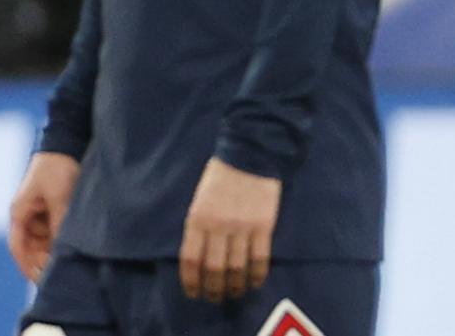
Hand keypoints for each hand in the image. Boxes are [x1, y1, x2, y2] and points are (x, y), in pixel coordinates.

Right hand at [8, 151, 79, 280]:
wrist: (67, 143)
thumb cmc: (57, 169)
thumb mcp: (58, 199)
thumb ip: (59, 226)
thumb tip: (61, 253)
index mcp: (20, 212)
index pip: (18, 247)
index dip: (27, 266)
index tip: (41, 281)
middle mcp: (27, 216)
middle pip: (32, 249)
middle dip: (44, 262)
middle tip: (62, 276)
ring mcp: (40, 214)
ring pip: (45, 243)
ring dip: (54, 253)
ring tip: (71, 264)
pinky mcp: (53, 210)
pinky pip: (55, 234)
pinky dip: (62, 243)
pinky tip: (75, 250)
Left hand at [179, 156, 280, 301]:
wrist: (248, 155)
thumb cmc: (219, 177)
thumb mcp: (199, 199)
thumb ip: (198, 227)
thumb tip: (199, 258)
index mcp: (197, 218)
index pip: (191, 259)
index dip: (191, 281)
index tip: (194, 293)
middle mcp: (218, 226)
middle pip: (214, 269)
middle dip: (214, 289)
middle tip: (215, 298)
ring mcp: (242, 227)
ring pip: (237, 268)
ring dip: (235, 286)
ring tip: (234, 293)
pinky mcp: (263, 226)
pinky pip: (260, 259)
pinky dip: (256, 275)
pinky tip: (254, 282)